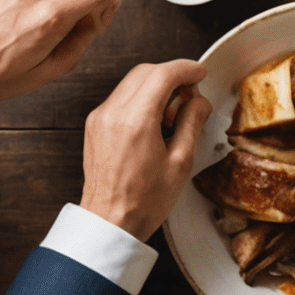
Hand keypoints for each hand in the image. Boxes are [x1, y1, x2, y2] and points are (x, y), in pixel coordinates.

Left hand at [80, 59, 212, 241]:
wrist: (108, 226)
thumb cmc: (143, 202)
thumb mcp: (180, 162)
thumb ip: (192, 123)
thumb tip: (199, 101)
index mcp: (136, 121)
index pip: (163, 74)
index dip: (187, 69)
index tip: (200, 74)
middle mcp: (113, 114)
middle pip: (146, 72)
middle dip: (172, 75)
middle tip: (189, 96)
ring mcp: (100, 119)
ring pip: (132, 81)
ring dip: (156, 86)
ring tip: (171, 113)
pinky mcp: (94, 126)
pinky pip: (121, 97)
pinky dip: (140, 98)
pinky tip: (153, 121)